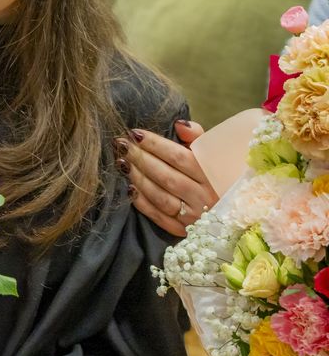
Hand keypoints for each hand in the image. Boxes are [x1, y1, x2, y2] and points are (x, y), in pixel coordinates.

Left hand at [118, 120, 217, 236]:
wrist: (233, 210)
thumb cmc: (215, 175)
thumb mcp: (211, 154)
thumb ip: (197, 136)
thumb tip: (178, 124)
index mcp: (213, 175)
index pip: (180, 157)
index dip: (156, 144)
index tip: (135, 133)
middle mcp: (205, 197)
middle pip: (167, 176)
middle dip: (141, 159)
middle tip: (121, 145)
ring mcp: (195, 216)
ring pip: (160, 196)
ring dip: (138, 178)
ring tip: (122, 162)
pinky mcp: (183, 231)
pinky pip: (159, 216)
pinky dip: (142, 202)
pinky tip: (129, 188)